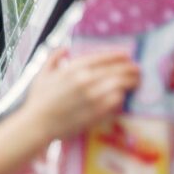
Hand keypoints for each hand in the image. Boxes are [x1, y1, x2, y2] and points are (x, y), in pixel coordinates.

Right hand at [24, 49, 141, 141]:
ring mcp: (93, 96)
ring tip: (136, 83)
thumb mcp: (42, 75)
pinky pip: (117, 101)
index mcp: (74, 68)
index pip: (106, 57)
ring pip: (122, 84)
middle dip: (132, 69)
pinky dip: (122, 98)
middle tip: (138, 72)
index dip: (120, 56)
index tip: (127, 57)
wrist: (36, 125)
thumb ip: (53, 59)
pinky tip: (123, 97)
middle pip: (118, 70)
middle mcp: (86, 79)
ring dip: (131, 83)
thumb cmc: (37, 101)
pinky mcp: (96, 111)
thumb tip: (64, 49)